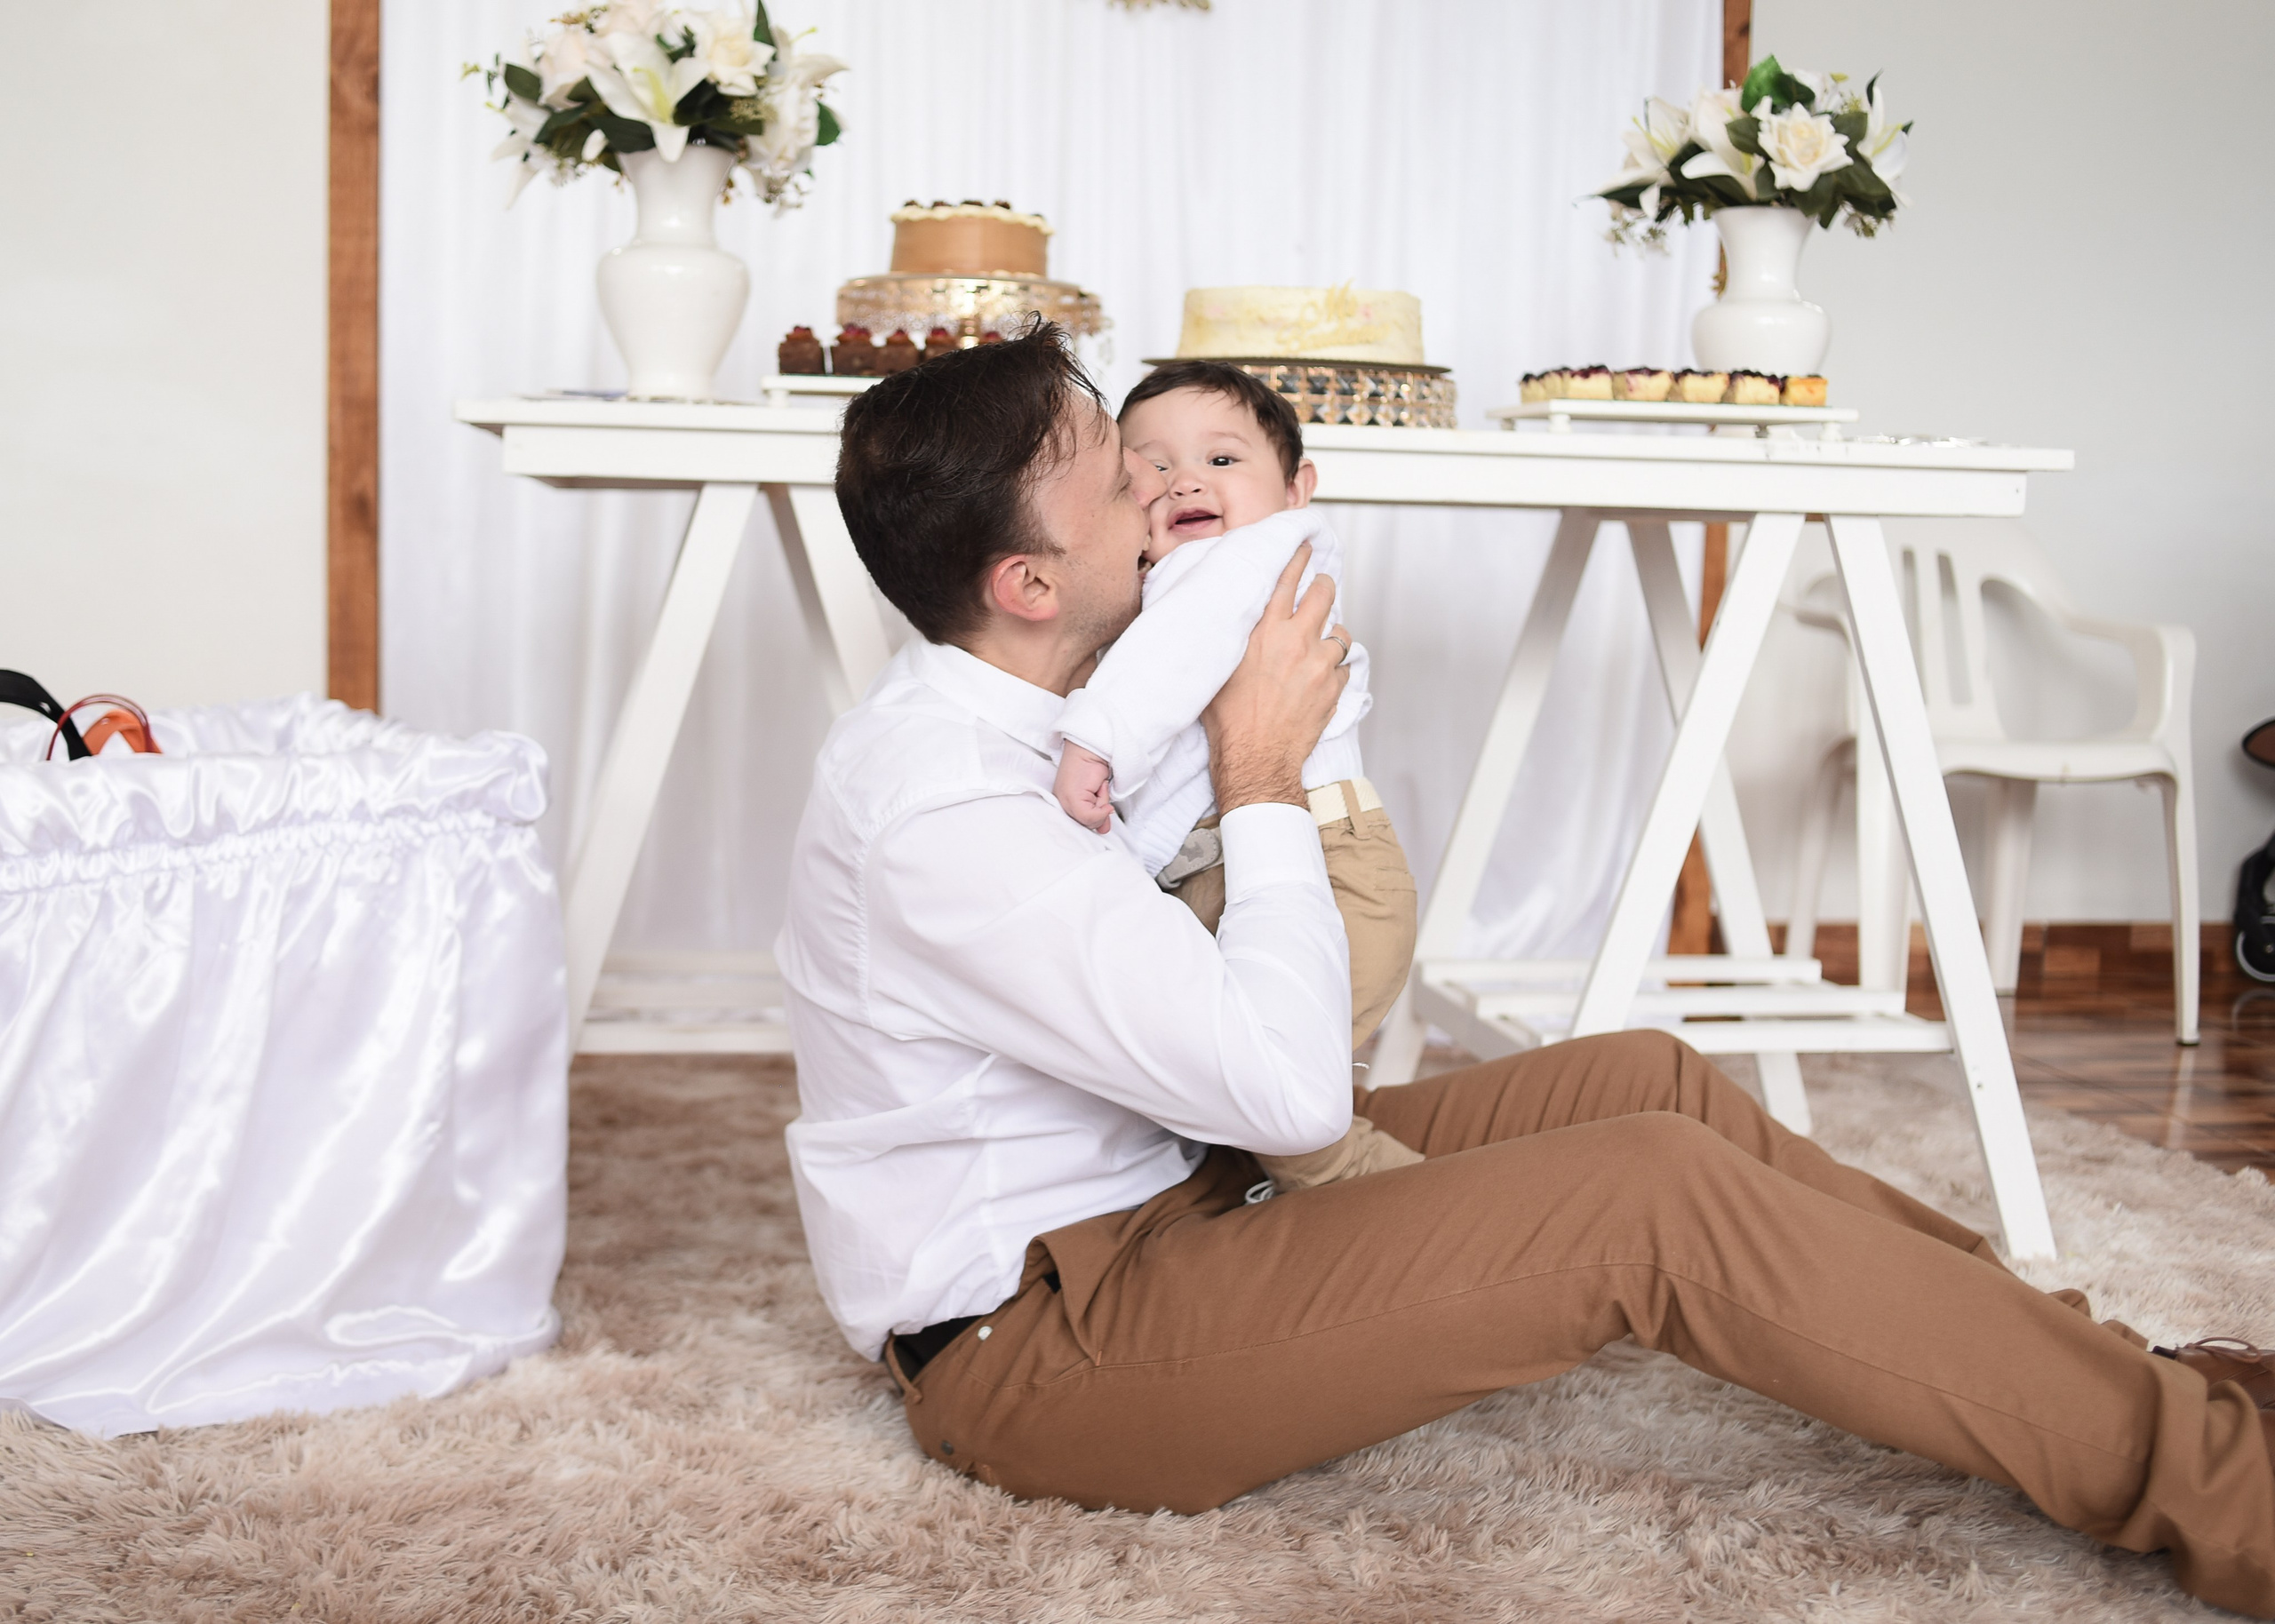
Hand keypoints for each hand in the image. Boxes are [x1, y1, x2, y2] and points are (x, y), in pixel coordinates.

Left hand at [1053, 744, 1115, 833]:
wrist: (1090, 749)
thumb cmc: (1092, 766)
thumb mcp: (1097, 795)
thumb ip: (1098, 814)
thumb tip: (1104, 830)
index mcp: (1064, 802)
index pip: (1079, 824)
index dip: (1094, 821)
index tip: (1104, 812)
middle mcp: (1062, 804)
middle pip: (1086, 825)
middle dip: (1099, 811)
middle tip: (1099, 790)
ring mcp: (1065, 803)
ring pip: (1090, 821)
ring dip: (1101, 805)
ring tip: (1098, 786)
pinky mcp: (1072, 800)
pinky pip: (1091, 815)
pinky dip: (1102, 803)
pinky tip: (1099, 786)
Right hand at [1203, 543, 1348, 813]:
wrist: (1256, 758)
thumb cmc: (1229, 720)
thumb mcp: (1218, 669)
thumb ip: (1232, 639)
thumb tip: (1231, 620)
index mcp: (1265, 632)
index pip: (1286, 580)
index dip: (1298, 559)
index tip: (1305, 548)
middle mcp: (1296, 641)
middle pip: (1323, 594)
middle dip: (1323, 585)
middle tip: (1321, 585)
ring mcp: (1320, 664)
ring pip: (1340, 631)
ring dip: (1331, 633)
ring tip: (1322, 642)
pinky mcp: (1334, 688)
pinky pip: (1345, 667)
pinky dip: (1337, 667)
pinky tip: (1324, 675)